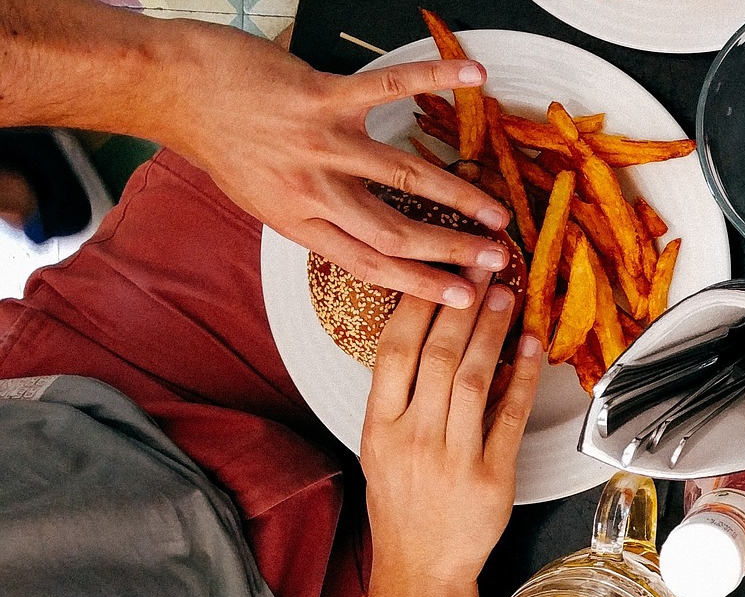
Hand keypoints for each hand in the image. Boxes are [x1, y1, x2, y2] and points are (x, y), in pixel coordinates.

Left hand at [160, 24, 509, 305]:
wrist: (173, 89)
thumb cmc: (218, 141)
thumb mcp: (261, 198)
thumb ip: (312, 216)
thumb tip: (360, 235)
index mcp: (298, 222)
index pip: (370, 264)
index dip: (423, 285)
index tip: (464, 298)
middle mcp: (312, 189)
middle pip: (395, 232)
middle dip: (453, 250)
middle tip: (497, 260)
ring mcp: (319, 142)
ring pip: (403, 176)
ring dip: (458, 195)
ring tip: (497, 211)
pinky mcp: (321, 96)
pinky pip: (388, 88)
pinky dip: (434, 78)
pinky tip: (473, 76)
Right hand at [361, 272, 541, 596]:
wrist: (421, 568)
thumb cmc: (402, 504)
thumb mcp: (381, 447)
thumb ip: (400, 396)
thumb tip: (432, 335)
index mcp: (379, 427)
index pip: (395, 350)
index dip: (418, 305)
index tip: (438, 271)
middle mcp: (413, 438)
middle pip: (439, 356)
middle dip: (462, 305)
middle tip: (481, 267)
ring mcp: (453, 458)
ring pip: (475, 379)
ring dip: (493, 331)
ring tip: (506, 295)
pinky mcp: (492, 477)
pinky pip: (511, 417)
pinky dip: (524, 378)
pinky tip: (532, 347)